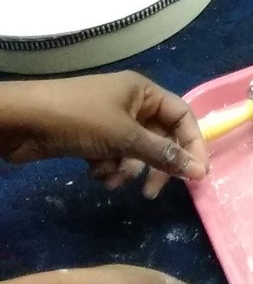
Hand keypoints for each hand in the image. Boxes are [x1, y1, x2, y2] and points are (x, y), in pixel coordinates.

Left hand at [0, 72, 208, 197]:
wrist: (20, 122)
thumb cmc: (78, 119)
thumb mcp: (125, 136)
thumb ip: (164, 154)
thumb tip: (201, 171)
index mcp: (143, 92)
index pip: (182, 116)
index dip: (192, 144)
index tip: (197, 174)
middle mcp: (131, 104)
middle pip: (160, 138)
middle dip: (156, 165)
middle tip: (152, 191)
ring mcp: (111, 121)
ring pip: (136, 152)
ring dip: (127, 169)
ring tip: (111, 180)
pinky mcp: (93, 138)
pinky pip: (115, 157)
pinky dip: (108, 168)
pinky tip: (94, 173)